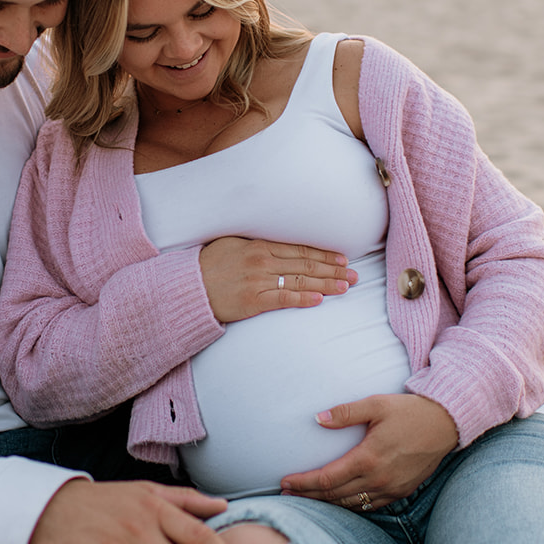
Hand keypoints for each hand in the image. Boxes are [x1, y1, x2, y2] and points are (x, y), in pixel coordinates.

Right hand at [198, 237, 356, 322]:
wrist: (189, 286)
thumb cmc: (210, 264)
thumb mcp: (233, 243)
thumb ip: (258, 242)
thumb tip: (281, 243)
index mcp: (260, 244)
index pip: (300, 249)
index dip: (324, 254)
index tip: (343, 258)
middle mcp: (263, 260)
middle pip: (306, 264)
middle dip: (333, 269)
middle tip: (354, 274)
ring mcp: (259, 281)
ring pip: (301, 280)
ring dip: (326, 283)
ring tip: (346, 286)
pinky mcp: (253, 300)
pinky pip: (284, 298)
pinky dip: (303, 298)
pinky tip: (320, 299)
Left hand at [279, 394, 458, 510]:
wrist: (445, 424)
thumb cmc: (409, 411)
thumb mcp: (376, 404)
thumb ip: (345, 412)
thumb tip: (317, 419)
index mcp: (368, 458)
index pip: (327, 479)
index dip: (304, 483)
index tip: (285, 481)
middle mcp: (378, 479)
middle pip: (334, 496)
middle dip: (308, 496)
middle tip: (287, 493)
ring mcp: (391, 489)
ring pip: (350, 505)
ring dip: (326, 504)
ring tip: (307, 498)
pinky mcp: (401, 492)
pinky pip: (369, 506)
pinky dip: (349, 506)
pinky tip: (338, 500)